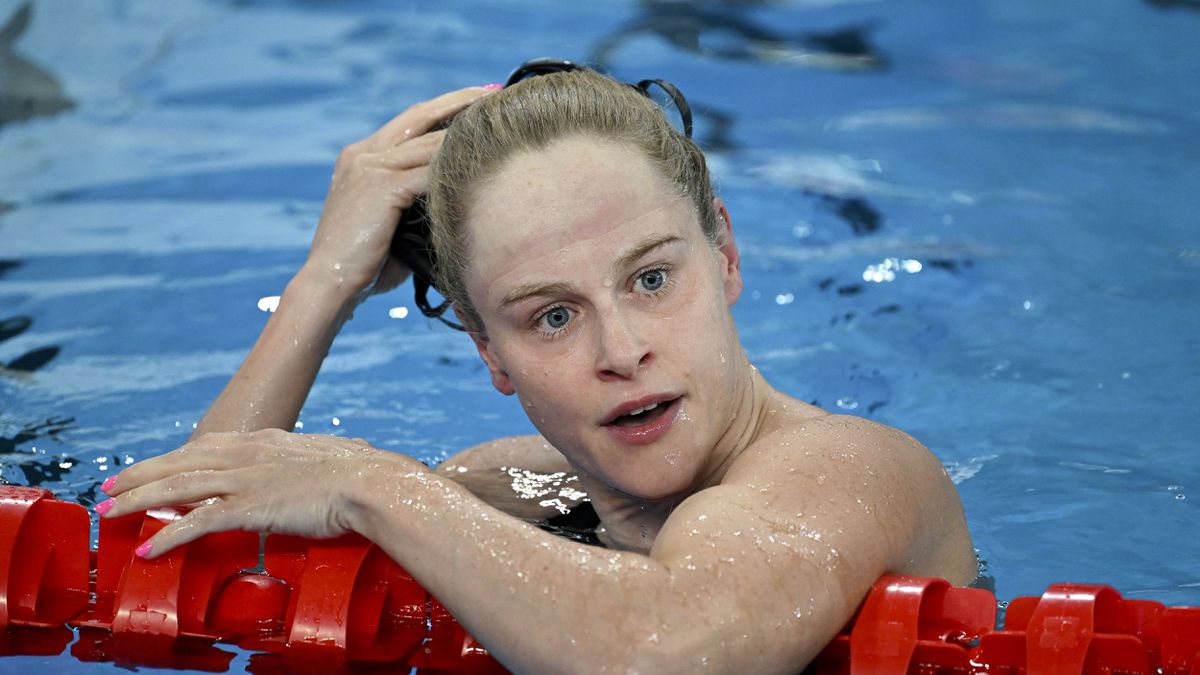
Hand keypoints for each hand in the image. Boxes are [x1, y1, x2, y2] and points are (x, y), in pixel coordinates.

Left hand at [97, 429, 425, 557]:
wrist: (372, 483)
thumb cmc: (366, 473)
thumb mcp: (340, 456)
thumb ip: (329, 457)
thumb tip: (350, 452)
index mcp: (267, 442)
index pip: (207, 447)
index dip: (175, 458)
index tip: (154, 466)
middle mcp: (248, 455)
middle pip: (180, 462)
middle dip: (140, 475)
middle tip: (109, 487)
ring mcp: (246, 480)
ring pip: (176, 487)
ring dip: (137, 500)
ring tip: (109, 513)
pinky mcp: (248, 507)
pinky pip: (195, 523)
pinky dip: (167, 536)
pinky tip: (148, 549)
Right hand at [304, 85, 497, 299]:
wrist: (329, 283)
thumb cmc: (363, 266)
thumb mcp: (388, 222)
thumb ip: (413, 202)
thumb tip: (452, 200)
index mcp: (360, 158)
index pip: (408, 122)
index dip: (442, 109)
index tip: (474, 102)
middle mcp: (363, 155)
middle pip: (420, 115)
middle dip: (459, 101)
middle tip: (493, 92)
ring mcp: (370, 168)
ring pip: (430, 141)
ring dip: (466, 135)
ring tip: (498, 127)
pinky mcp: (381, 187)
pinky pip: (428, 171)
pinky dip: (455, 169)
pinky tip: (482, 167)